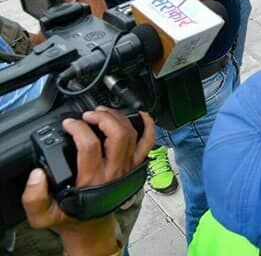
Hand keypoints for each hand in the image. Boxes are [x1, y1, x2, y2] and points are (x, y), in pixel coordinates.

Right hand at [22, 108, 154, 253]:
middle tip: (89, 114)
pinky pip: (147, 142)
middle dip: (103, 118)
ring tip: (102, 113)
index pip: (90, 145)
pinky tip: (138, 115)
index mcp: (91, 179)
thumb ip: (34, 197)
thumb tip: (36, 175)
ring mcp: (127, 167)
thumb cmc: (70, 215)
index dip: (78, 128)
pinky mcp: (135, 165)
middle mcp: (113, 171)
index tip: (68, 123)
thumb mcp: (43, 214)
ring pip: (131, 134)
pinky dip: (147, 126)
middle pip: (117, 135)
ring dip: (118, 118)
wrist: (90, 226)